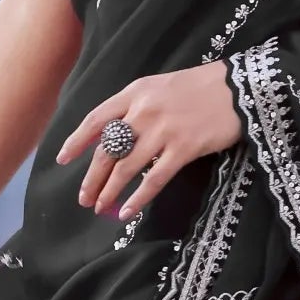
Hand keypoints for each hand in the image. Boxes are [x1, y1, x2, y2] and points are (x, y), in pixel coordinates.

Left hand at [57, 63, 243, 222]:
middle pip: (108, 149)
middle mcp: (144, 111)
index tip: (63, 159)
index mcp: (135, 93)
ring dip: (109, 191)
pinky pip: (154, 179)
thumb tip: (112, 138)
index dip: (77, 141)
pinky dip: (138, 198)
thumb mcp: (159, 88)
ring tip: (99, 207)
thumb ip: (135, 108)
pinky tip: (127, 212)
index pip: (96, 119)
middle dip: (92, 177)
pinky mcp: (184, 148)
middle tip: (84, 198)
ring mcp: (163, 131)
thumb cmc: (198, 88)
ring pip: (126, 167)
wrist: (236, 88)